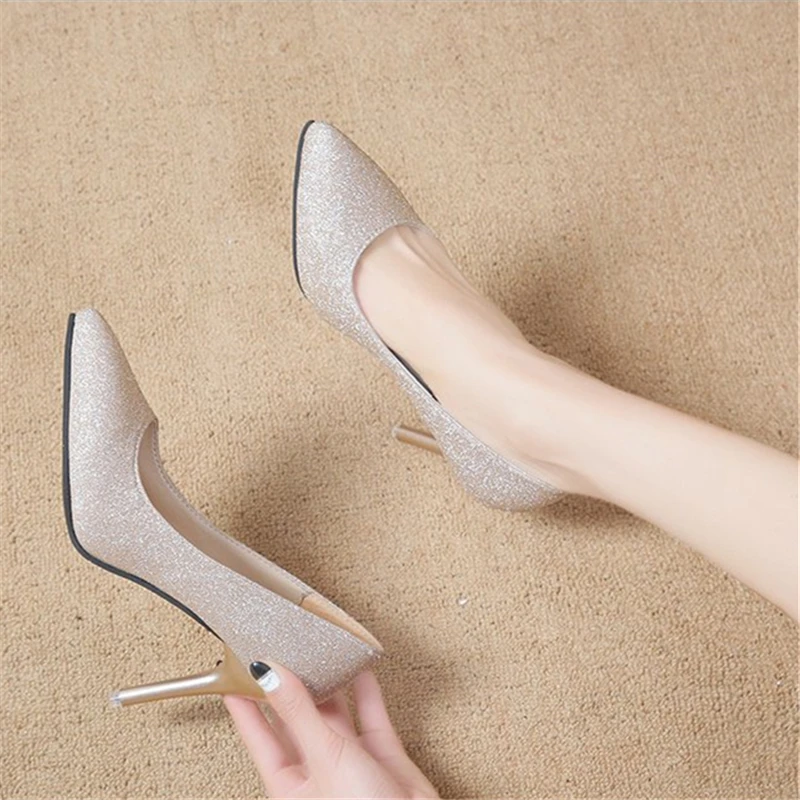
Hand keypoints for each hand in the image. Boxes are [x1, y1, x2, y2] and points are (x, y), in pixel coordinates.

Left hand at [224, 666, 438, 798]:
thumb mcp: (324, 758)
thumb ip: (299, 713)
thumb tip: (270, 675)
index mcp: (289, 782)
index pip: (258, 734)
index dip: (245, 701)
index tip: (236, 670)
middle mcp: (316, 770)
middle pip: (295, 718)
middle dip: (288, 685)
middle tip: (278, 649)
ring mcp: (349, 762)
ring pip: (332, 713)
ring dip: (327, 683)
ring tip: (317, 650)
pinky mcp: (380, 755)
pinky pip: (369, 714)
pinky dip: (365, 689)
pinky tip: (358, 667)